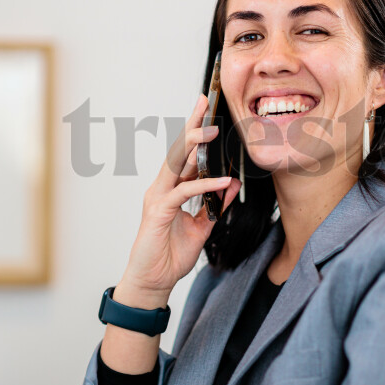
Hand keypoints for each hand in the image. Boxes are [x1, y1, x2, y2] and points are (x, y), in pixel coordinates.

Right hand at [117, 93, 241, 307]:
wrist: (153, 281)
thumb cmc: (171, 254)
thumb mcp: (202, 227)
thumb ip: (215, 205)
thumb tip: (231, 185)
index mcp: (172, 189)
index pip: (185, 155)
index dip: (194, 131)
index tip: (205, 108)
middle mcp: (162, 188)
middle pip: (177, 151)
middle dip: (191, 126)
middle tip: (204, 104)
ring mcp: (158, 198)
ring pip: (175, 165)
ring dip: (194, 147)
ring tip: (212, 132)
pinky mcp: (158, 212)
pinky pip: (183, 193)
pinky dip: (203, 185)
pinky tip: (221, 181)